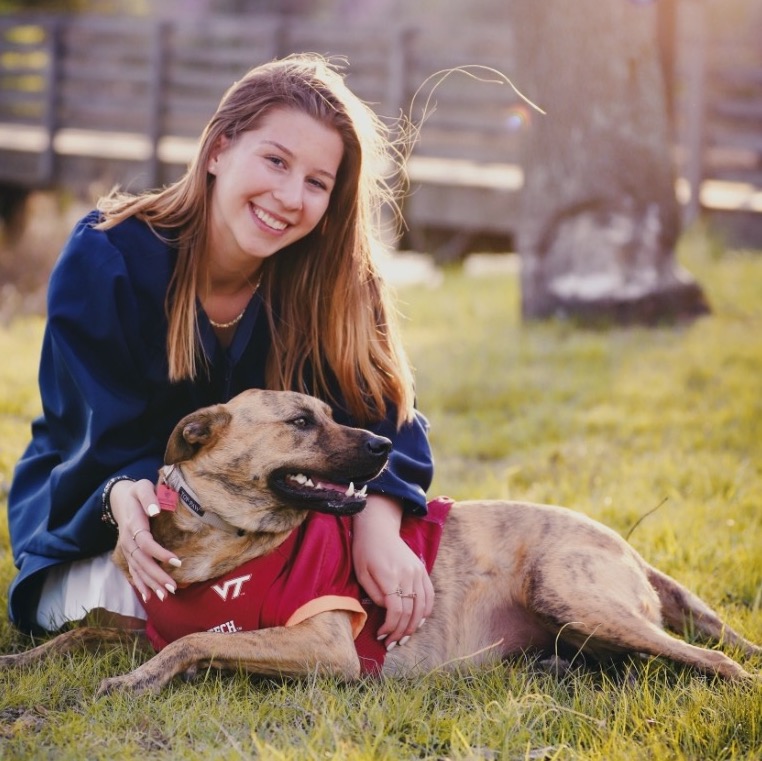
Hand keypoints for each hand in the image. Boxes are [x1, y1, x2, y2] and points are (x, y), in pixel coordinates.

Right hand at [109, 479, 181, 602]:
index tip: (177, 561)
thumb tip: (155, 510)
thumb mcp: (142, 487)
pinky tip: (149, 597)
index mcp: (133, 524)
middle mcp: (127, 540)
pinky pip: (133, 571)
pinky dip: (140, 584)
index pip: (145, 542)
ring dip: (151, 584)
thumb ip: (148, 497)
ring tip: (165, 596)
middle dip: (156, 576)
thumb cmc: (137, 492)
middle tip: (173, 588)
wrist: (121, 498)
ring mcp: (127, 548)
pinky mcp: (129, 553)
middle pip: (141, 561)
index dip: (159, 553)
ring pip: (138, 569)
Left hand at [352, 495, 433, 649]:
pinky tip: (418, 622)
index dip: (390, 628)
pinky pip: (429, 595)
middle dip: (401, 632)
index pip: (396, 611)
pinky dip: (426, 611)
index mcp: (390, 576)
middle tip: (392, 644)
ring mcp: (417, 572)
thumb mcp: (361, 573)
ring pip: (423, 606)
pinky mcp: (422, 570)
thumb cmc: (365, 550)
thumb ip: (375, 594)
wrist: (379, 528)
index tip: (381, 636)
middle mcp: (407, 575)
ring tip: (404, 637)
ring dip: (415, 626)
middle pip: (410, 612)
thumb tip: (387, 611)